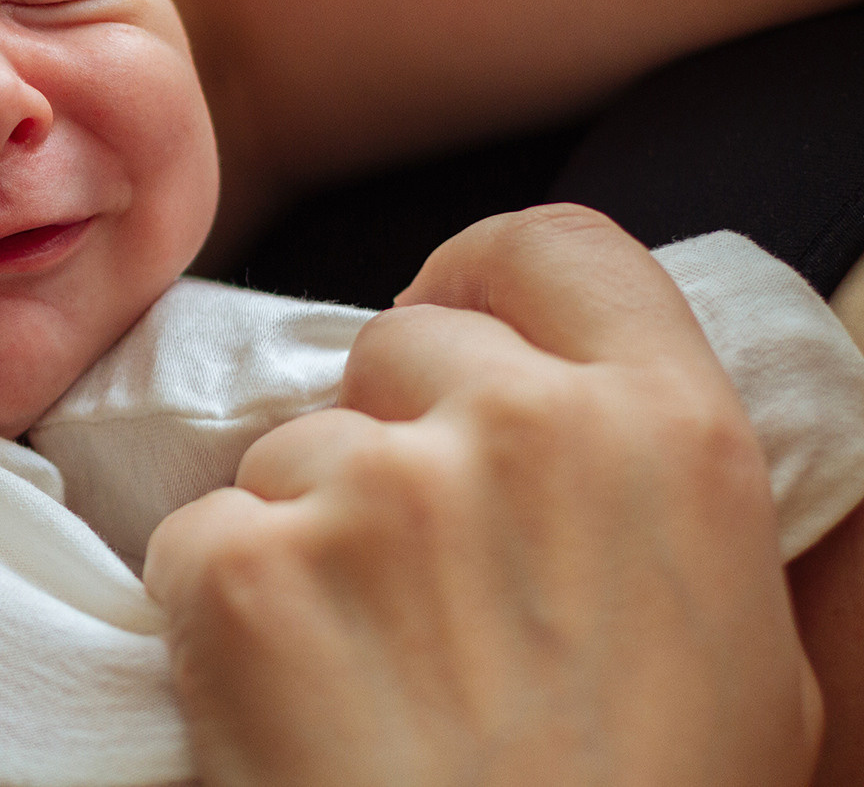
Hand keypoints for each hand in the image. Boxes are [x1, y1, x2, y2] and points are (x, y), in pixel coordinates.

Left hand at [143, 204, 821, 786]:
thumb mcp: (747, 655)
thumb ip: (673, 494)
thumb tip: (616, 410)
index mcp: (665, 436)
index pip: (552, 247)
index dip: (487, 284)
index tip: (457, 332)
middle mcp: (519, 430)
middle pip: (398, 349)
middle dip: (389, 435)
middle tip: (417, 581)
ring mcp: (372, 489)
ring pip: (289, 450)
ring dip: (304, 534)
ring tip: (370, 675)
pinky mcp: (246, 564)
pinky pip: (203, 535)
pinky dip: (221, 608)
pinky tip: (289, 702)